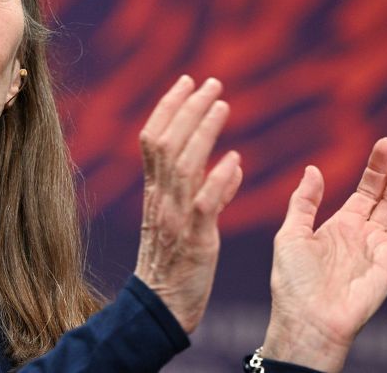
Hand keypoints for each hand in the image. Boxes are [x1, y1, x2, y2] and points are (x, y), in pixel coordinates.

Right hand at [134, 75, 242, 332]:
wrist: (160, 305)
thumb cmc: (172, 263)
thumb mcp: (179, 220)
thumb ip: (200, 190)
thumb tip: (228, 164)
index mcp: (154, 191)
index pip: (153, 138)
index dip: (168, 106)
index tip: (187, 80)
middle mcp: (160, 198)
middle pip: (166, 142)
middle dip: (188, 107)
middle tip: (211, 82)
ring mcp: (175, 217)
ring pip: (183, 165)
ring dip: (203, 131)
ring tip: (222, 105)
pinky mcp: (193, 239)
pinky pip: (204, 205)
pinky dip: (218, 180)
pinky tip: (234, 161)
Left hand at [262, 137, 386, 371]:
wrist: (305, 318)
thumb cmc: (293, 282)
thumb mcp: (291, 233)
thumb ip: (304, 201)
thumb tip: (312, 168)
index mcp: (343, 225)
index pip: (369, 189)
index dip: (378, 167)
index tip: (384, 141)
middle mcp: (367, 234)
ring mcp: (383, 248)